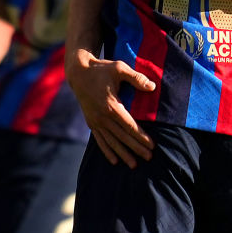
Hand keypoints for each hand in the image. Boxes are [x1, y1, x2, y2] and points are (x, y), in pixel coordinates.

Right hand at [66, 48, 155, 166]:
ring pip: (111, 142)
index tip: (152, 145)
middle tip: (149, 157)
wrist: (78, 73)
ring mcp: (95, 121)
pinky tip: (114, 160)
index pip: (129, 126)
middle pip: (122, 137)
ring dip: (123, 153)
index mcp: (111, 105)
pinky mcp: (90, 122)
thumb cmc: (102, 69)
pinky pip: (100, 140)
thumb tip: (153, 87)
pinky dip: (107, 151)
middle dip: (136, 148)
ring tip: (134, 164)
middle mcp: (102, 117)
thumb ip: (136, 78)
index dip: (141, 136)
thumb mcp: (120, 68)